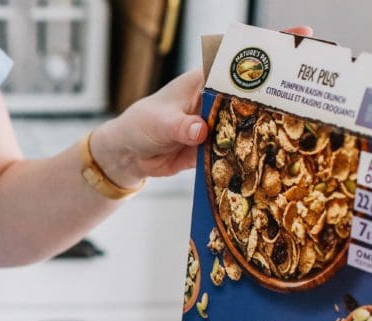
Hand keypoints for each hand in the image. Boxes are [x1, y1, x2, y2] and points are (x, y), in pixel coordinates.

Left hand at [90, 25, 314, 187]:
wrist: (130, 154)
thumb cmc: (141, 125)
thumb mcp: (158, 123)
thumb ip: (179, 126)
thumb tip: (200, 130)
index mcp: (204, 81)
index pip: (240, 59)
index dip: (270, 47)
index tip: (300, 37)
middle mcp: (217, 100)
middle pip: (256, 90)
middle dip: (285, 85)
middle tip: (316, 85)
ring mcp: (220, 123)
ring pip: (253, 119)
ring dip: (276, 122)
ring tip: (309, 121)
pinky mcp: (217, 147)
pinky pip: (241, 149)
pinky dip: (256, 152)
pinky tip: (279, 156)